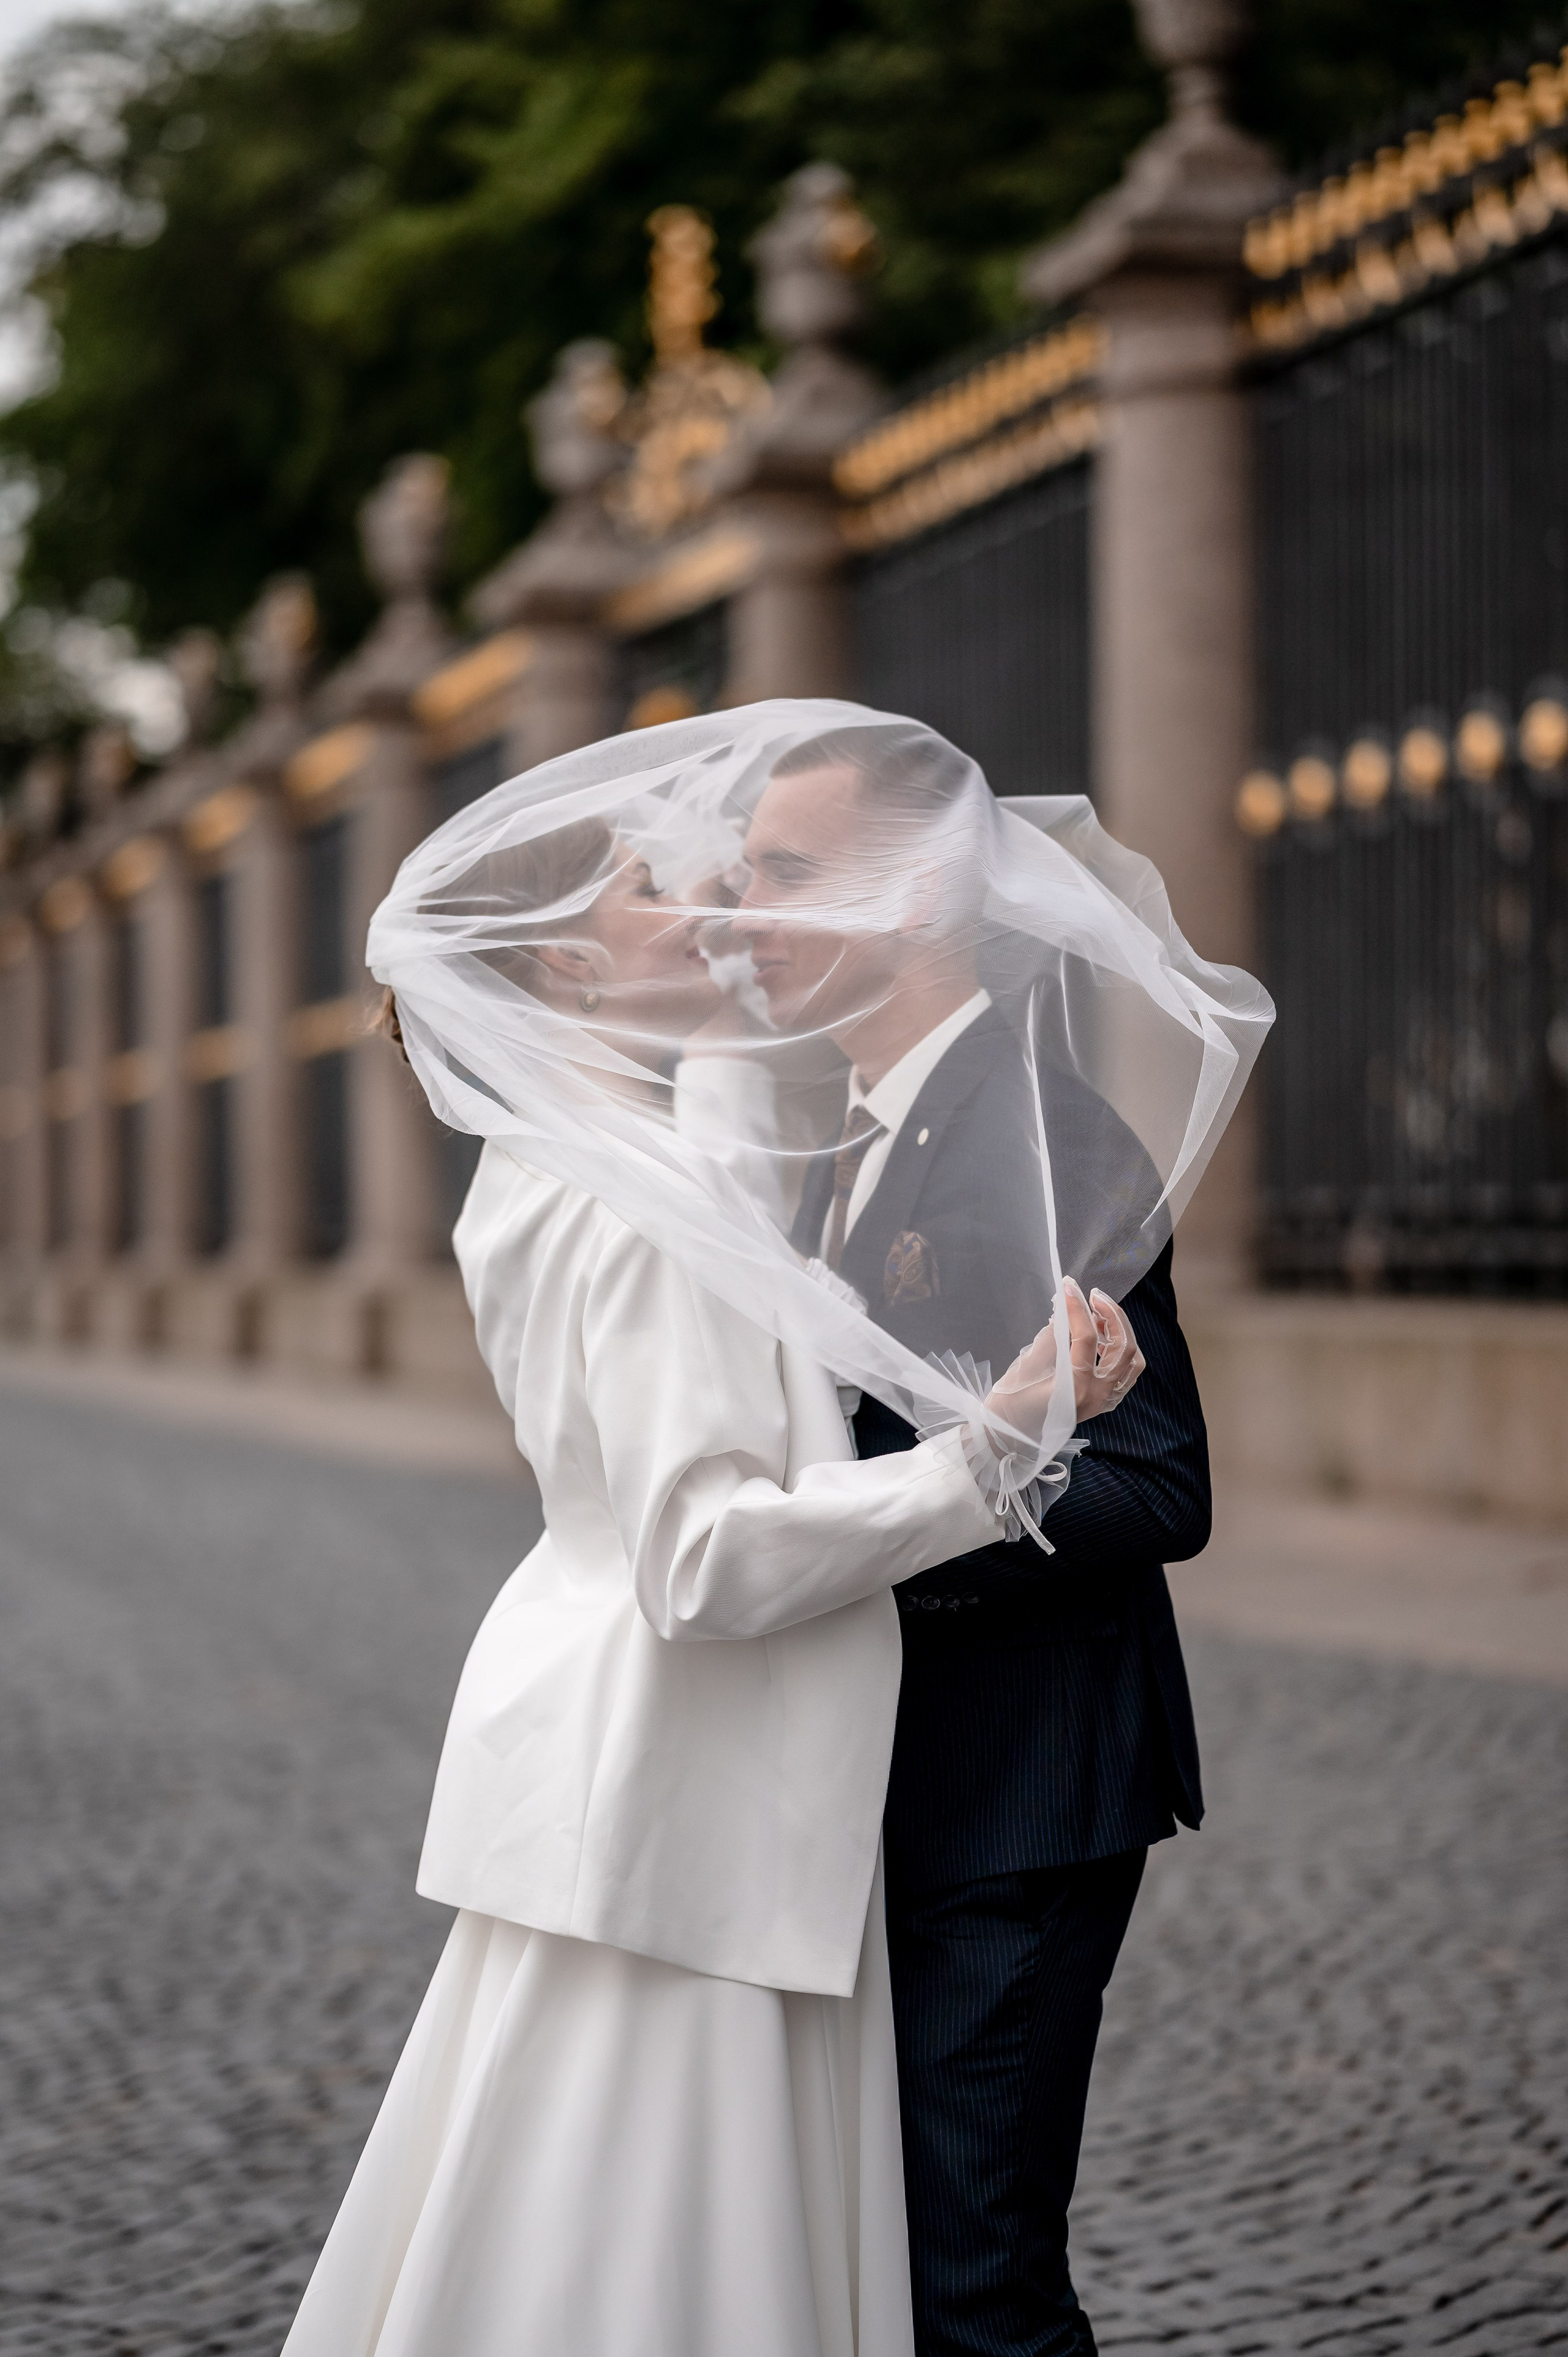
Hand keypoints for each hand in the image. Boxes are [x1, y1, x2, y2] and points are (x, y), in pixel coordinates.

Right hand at [983, 1278, 1144, 1444]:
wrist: (1008, 1438)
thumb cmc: (1009, 1404)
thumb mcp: (1025, 1367)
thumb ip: (1050, 1338)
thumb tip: (1064, 1309)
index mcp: (1074, 1390)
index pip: (1086, 1339)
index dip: (1077, 1308)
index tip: (1067, 1286)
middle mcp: (1097, 1398)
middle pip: (1122, 1348)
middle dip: (1110, 1315)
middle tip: (1091, 1295)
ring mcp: (1104, 1403)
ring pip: (1132, 1360)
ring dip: (1121, 1332)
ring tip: (1099, 1314)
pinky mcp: (1104, 1404)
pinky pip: (1127, 1374)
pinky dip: (1121, 1350)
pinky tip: (1102, 1336)